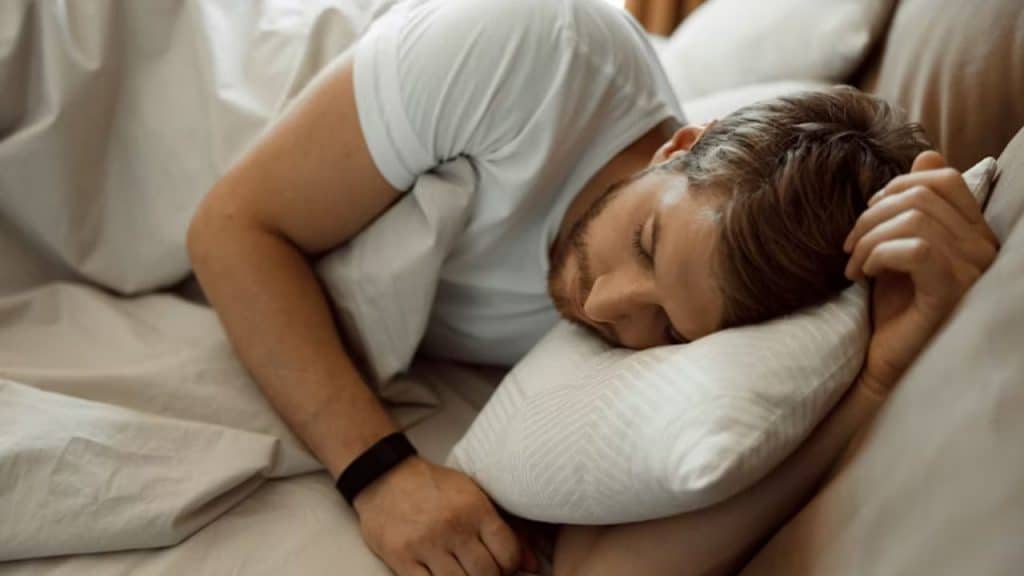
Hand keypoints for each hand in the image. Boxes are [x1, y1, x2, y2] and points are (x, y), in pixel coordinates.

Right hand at [353, 455, 537, 574]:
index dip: (509, 566)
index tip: (501, 565)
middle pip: (485, 574)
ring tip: (462, 571)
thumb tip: (534, 566)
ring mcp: (425, 544)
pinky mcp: (401, 557)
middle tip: (482, 571)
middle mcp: (453, 527)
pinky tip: (441, 575)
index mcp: (475, 509)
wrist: (385, 477)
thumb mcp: (473, 496)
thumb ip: (505, 529)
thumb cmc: (435, 488)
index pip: (507, 554)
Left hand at [842, 151, 998, 394]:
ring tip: (855, 266)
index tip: (868, 216)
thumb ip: (911, 207)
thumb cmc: (892, 306)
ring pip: (915, 221)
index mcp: (973, 233)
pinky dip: (879, 255)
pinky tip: (864, 276)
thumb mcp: (897, 247)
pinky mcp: (952, 293)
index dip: (896, 187)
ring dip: (869, 238)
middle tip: (851, 246)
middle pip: (923, 195)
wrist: (882, 361)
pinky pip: (917, 250)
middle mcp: (983, 249)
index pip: (944, 179)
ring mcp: (973, 272)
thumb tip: (925, 158)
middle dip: (873, 214)